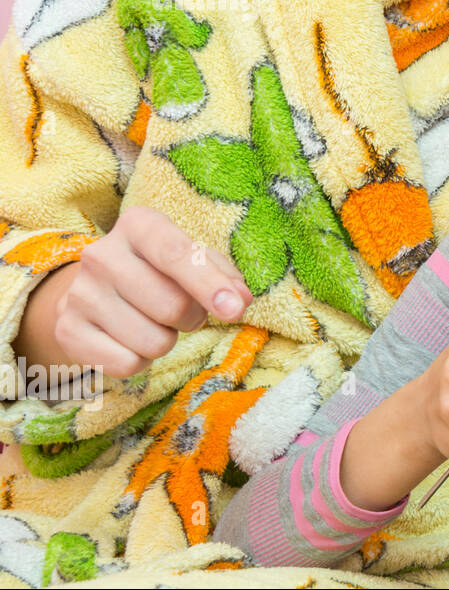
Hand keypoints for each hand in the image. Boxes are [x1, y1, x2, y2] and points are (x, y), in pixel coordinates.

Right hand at [53, 206, 254, 377]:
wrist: (93, 292)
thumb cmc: (160, 272)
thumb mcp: (194, 260)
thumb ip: (224, 276)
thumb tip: (240, 300)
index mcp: (138, 225)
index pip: (176, 254)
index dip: (209, 285)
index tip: (235, 309)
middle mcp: (102, 254)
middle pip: (172, 306)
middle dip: (192, 318)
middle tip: (183, 312)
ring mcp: (79, 294)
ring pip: (153, 341)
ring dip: (167, 340)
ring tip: (153, 323)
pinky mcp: (67, 331)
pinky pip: (128, 364)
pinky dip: (141, 361)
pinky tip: (130, 340)